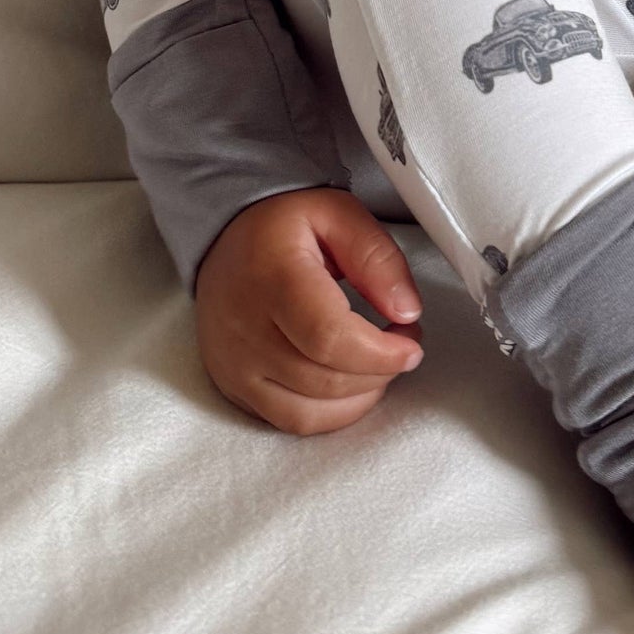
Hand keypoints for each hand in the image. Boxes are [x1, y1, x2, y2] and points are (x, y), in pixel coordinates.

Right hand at [194, 186, 424, 433]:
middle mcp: (245, 329)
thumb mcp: (337, 213)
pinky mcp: (234, 387)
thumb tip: (406, 311)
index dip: (380, 352)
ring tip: (379, 362)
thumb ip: (377, 257)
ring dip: (361, 395)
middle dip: (380, 370)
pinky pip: (291, 421)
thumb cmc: (282, 227)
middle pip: (324, 379)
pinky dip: (333, 413)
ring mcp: (235, 365)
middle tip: (402, 344)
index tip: (411, 340)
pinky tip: (353, 385)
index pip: (328, 337)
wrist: (223, 241)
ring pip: (309, 410)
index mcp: (272, 277)